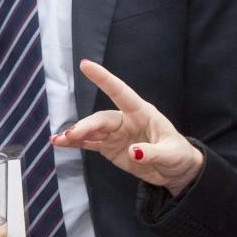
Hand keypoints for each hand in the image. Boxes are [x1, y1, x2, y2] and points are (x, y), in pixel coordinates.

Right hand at [52, 60, 202, 195]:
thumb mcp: (171, 154)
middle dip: (85, 125)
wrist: (176, 171)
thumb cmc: (178, 155)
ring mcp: (116, 134)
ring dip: (75, 133)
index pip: (120, 92)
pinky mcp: (110, 147)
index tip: (85, 65)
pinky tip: (61, 143)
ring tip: (58, 140)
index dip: (103, 78)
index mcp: (142, 113)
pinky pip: (90, 143)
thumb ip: (152, 153)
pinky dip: (76, 143)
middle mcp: (125, 120)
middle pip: (101, 118)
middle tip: (72, 134)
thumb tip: (132, 152)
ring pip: (92, 130)